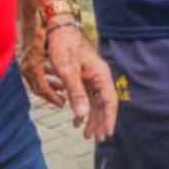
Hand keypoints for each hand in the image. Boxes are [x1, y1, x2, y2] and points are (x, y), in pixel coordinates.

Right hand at [19, 23, 66, 108]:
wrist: (34, 11)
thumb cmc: (47, 28)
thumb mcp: (57, 50)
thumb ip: (62, 69)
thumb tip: (70, 88)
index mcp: (33, 66)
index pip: (41, 89)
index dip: (53, 98)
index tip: (63, 104)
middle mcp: (26, 64)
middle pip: (36, 86)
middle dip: (50, 94)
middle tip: (63, 100)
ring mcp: (24, 59)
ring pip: (35, 78)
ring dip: (48, 84)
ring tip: (61, 88)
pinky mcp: (26, 53)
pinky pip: (34, 69)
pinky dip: (44, 73)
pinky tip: (54, 71)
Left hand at [44, 21, 117, 141]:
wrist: (59, 29)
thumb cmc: (64, 48)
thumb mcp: (68, 71)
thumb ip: (76, 93)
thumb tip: (82, 114)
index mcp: (100, 75)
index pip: (109, 101)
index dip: (109, 118)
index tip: (107, 133)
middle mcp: (99, 76)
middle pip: (103, 104)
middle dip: (100, 121)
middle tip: (97, 139)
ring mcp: (92, 76)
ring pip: (95, 101)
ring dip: (91, 117)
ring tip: (86, 134)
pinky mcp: (84, 76)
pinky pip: (87, 96)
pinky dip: (82, 108)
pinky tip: (77, 119)